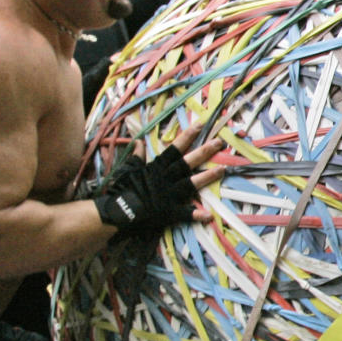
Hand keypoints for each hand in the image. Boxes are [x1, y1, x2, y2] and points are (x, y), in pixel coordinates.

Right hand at [93, 124, 223, 237]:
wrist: (118, 211)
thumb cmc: (123, 189)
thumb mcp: (129, 169)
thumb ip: (137, 156)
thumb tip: (138, 142)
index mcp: (157, 167)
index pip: (175, 148)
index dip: (187, 136)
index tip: (200, 125)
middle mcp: (166, 178)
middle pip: (187, 162)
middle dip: (203, 152)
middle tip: (219, 143)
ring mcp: (169, 195)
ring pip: (191, 183)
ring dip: (207, 177)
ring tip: (223, 170)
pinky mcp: (169, 212)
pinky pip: (185, 214)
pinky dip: (196, 215)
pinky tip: (209, 215)